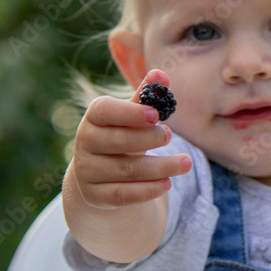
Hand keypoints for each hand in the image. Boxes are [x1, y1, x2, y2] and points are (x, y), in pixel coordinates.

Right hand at [71, 69, 191, 208]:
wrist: (97, 175)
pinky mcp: (96, 195)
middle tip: (170, 135)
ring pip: (126, 170)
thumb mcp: (131, 117)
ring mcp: (88, 171)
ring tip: (185, 163)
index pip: (105, 111)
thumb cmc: (121, 135)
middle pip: (119, 141)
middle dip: (149, 139)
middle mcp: (85, 143)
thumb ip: (145, 97)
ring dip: (160, 167)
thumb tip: (161, 74)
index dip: (130, 113)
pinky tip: (167, 184)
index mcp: (93, 117)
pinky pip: (123, 194)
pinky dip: (147, 190)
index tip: (156, 115)